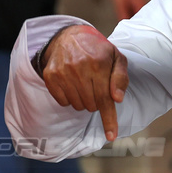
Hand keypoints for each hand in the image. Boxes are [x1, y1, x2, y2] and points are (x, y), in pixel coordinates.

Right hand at [39, 25, 127, 142]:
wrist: (69, 36)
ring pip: (77, 106)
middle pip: (91, 106)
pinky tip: (72, 84)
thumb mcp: (117, 58)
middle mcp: (79, 68)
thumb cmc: (98, 50)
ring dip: (84, 101)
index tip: (111, 136)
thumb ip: (120, 78)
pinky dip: (69, 98)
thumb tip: (117, 99)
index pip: (105, 99)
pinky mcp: (50, 76)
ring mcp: (62, 72)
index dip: (109, 119)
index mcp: (98, 63)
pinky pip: (63, 102)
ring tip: (84, 84)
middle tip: (96, 87)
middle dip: (97, 102)